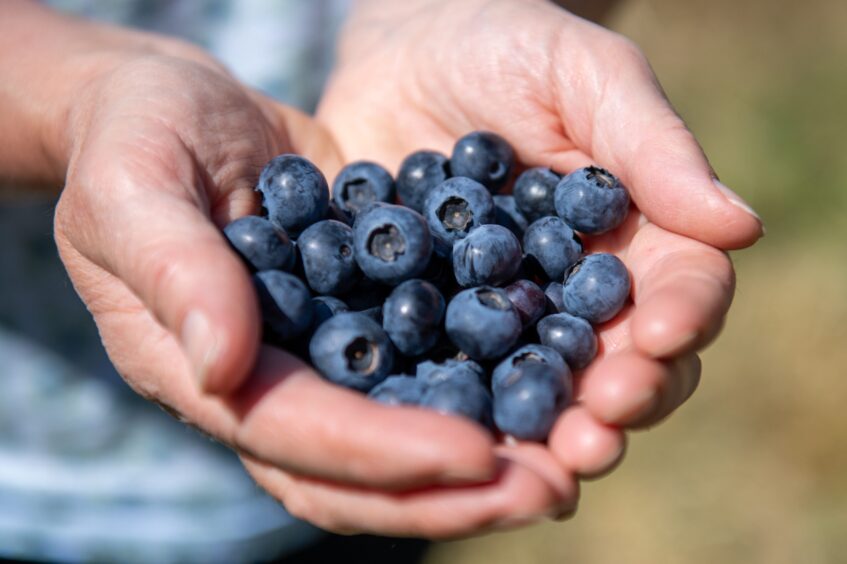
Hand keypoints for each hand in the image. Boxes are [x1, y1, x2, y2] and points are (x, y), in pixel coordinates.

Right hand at [52, 36, 572, 537]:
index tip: (474, 455)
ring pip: (392, 446)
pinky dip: (480, 395)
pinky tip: (547, 390)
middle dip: (447, 493)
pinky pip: (416, 377)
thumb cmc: (135, 134)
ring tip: (565, 464)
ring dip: (477, 468)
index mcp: (195, 367)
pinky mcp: (352, 326)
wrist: (174, 110)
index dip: (381, 451)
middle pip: (354, 473)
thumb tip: (224, 370)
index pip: (293, 433)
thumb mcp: (135, 185)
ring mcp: (309, 363)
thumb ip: (174, 271)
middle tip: (548, 490)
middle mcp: (259, 386)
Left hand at [307, 0, 749, 531]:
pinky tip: (451, 432)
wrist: (405, 48)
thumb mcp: (585, 75)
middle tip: (600, 428)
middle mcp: (577, 289)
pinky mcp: (434, 321)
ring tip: (547, 458)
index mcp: (634, 235)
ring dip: (549, 428)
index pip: (678, 289)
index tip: (660, 337)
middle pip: (617, 361)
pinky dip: (459, 406)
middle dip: (617, 399)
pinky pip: (452, 371)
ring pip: (543, 387)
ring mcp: (506, 313)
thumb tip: (742, 227)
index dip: (678, 318)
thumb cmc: (507, 45)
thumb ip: (653, 147)